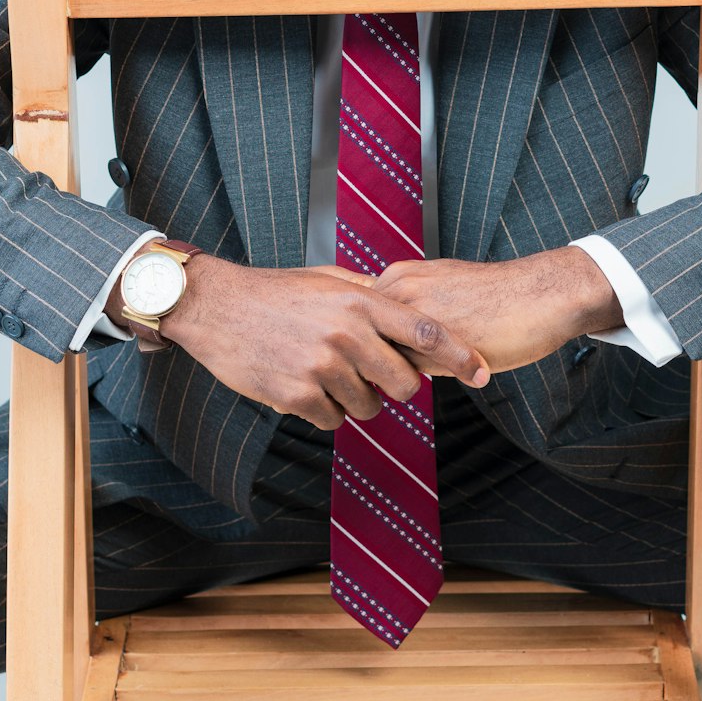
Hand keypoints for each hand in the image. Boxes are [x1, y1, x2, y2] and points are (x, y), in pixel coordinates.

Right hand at [154, 256, 489, 430]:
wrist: (218, 308)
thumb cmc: (275, 292)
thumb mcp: (328, 280)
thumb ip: (369, 295)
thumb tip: (406, 310)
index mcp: (359, 301)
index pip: (424, 332)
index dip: (459, 354)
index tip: (483, 372)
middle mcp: (346, 333)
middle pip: (404, 383)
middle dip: (397, 387)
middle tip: (373, 376)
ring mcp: (322, 366)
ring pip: (367, 407)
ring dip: (354, 399)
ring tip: (324, 371)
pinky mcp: (297, 395)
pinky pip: (333, 420)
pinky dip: (323, 410)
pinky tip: (302, 384)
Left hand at [372, 249, 622, 374]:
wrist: (541, 294)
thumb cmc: (497, 295)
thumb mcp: (443, 287)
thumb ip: (409, 308)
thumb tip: (383, 338)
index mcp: (399, 276)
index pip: (357, 317)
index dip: (358, 340)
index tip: (357, 352)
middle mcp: (401, 290)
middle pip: (362, 339)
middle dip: (365, 360)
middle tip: (372, 376)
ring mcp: (416, 314)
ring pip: (383, 358)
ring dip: (390, 373)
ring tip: (404, 380)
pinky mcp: (437, 342)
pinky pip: (411, 372)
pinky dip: (417, 381)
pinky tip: (439, 377)